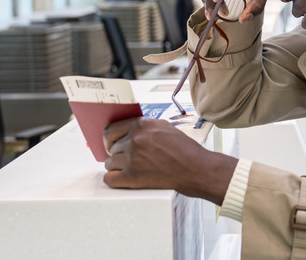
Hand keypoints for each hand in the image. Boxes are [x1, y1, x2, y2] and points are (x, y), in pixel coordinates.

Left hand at [103, 117, 236, 204]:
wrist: (196, 169)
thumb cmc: (185, 150)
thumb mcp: (165, 127)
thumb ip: (145, 126)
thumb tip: (129, 130)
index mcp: (141, 125)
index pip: (110, 129)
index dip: (109, 138)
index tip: (111, 144)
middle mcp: (134, 140)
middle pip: (111, 148)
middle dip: (117, 154)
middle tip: (125, 159)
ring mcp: (132, 158)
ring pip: (109, 163)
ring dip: (117, 167)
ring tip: (128, 169)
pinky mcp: (132, 177)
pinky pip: (110, 179)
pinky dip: (113, 180)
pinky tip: (121, 179)